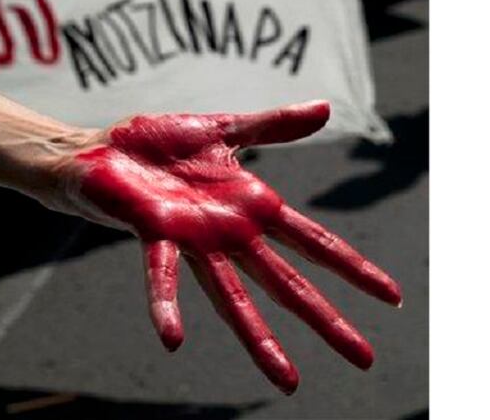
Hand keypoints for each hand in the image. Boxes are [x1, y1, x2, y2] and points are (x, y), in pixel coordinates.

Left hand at [49, 101, 402, 393]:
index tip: (392, 297)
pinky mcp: (154, 233)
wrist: (97, 147)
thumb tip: (326, 109)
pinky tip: (173, 340)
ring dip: (260, 339)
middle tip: (364, 358)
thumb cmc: (156, 144)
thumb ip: (274, 126)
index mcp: (252, 207)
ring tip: (289, 380)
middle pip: (288, 283)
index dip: (353, 267)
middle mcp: (230, 233)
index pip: (315, 243)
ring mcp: (194, 239)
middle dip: (326, 320)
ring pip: (234, 296)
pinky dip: (166, 306)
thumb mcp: (225, 127)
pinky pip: (162, 274)